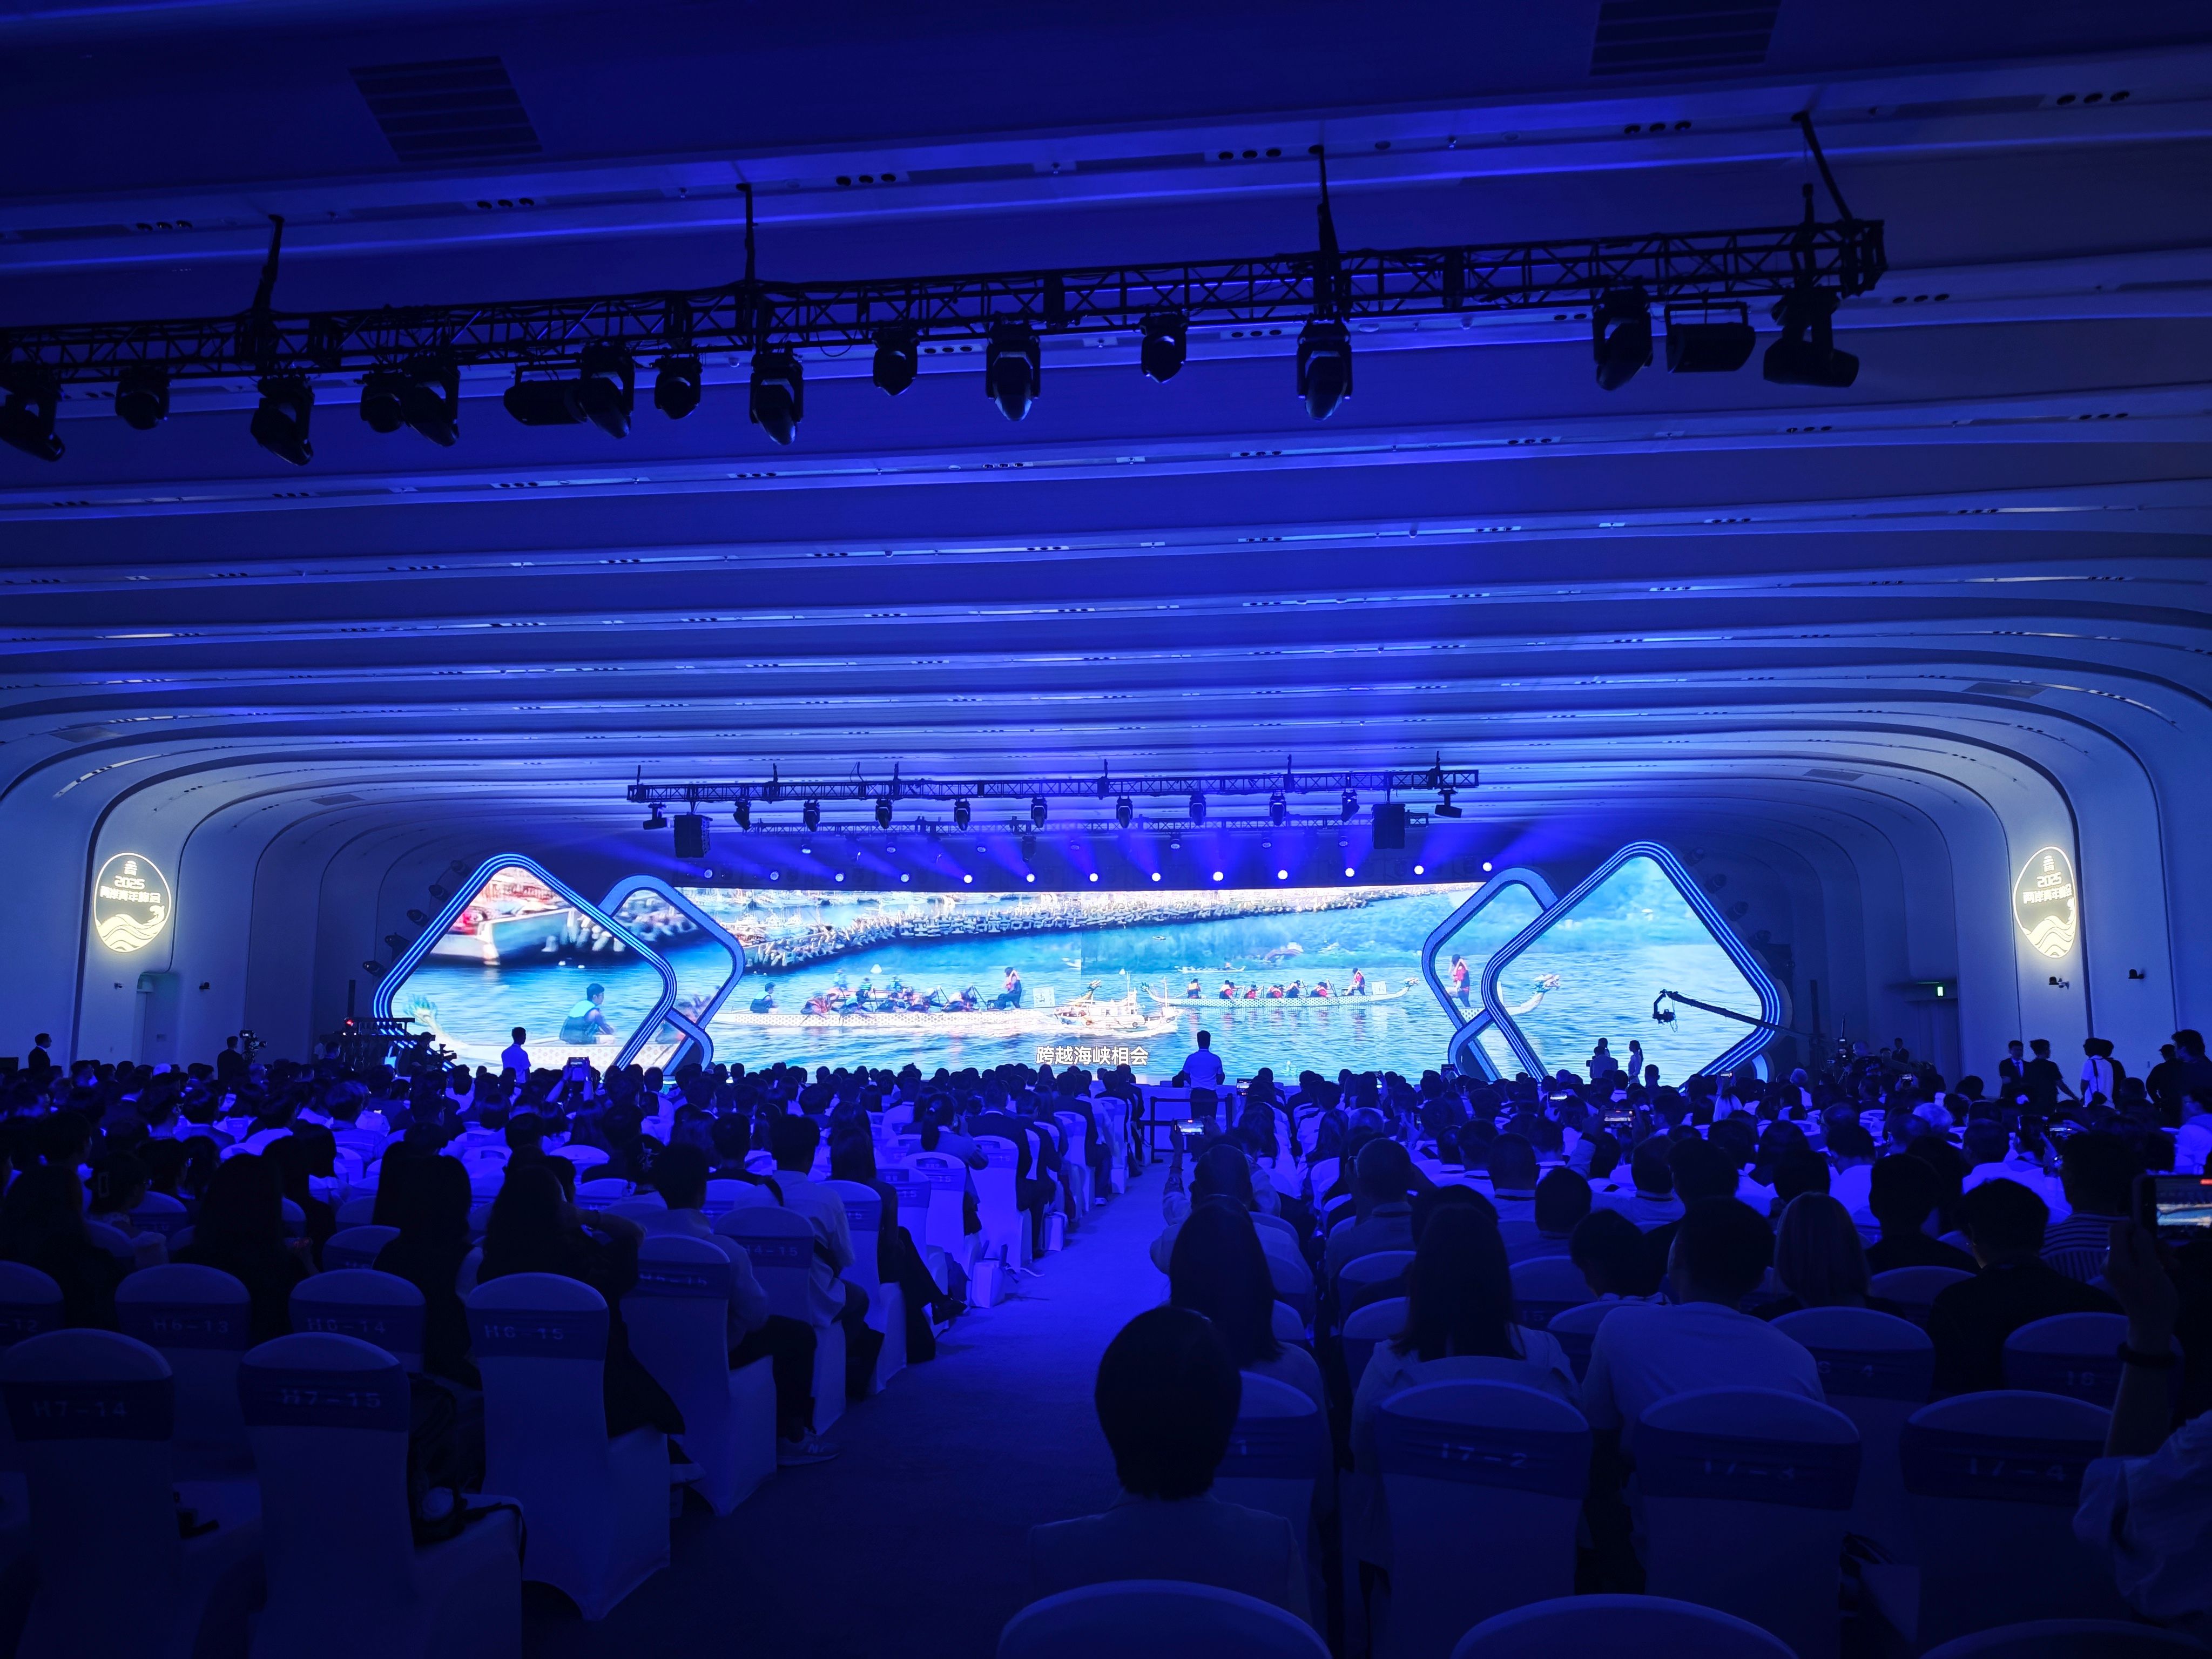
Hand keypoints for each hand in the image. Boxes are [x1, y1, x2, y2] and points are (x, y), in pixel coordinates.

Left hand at [2104, 1219, 2178, 1347]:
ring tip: (2174, 1264)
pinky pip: (2138, 1261)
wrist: (2151, 1326)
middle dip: (2152, 1243)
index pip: (2115, 1229)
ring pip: (2137, 1251)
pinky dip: (2153, 1262)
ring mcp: (2118, 1270)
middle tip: (2171, 1252)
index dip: (2133, 1226)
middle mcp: (2111, 1262)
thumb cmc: (2154, 1299)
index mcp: (2114, 1260)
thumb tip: (2137, 1229)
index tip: (2151, 1233)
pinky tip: (2169, 1268)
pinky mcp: (2126, 1276)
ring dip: (2157, 1253)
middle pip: (2128, 1240)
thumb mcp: (2152, 1270)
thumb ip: (2144, 1247)